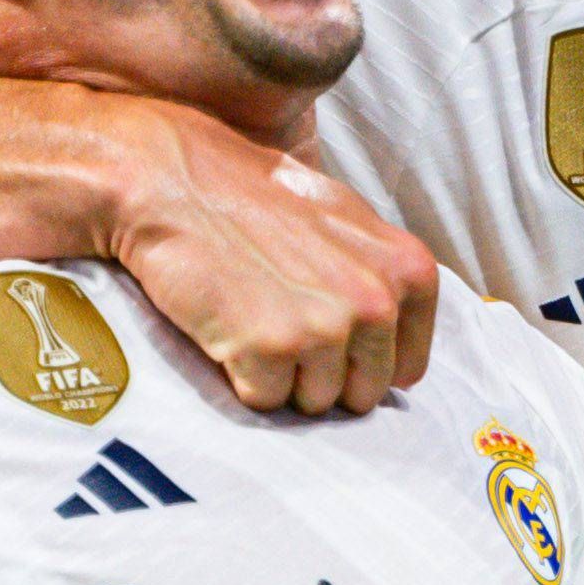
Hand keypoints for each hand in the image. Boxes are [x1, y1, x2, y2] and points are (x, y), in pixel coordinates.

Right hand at [105, 109, 440, 414]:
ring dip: (281, 377)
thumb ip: (382, 276)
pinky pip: (267, 401)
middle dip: (323, 374)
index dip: (361, 360)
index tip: (327, 331)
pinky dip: (242, 378)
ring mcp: (326, 327)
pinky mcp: (272, 349)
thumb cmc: (255, 196)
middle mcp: (377, 302)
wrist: (174, 181)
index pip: (406, 366)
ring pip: (316, 403)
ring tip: (253, 320)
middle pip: (363, 393)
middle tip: (281, 324)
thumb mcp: (346, 218)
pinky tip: (229, 329)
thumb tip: (400, 337)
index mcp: (409, 271)